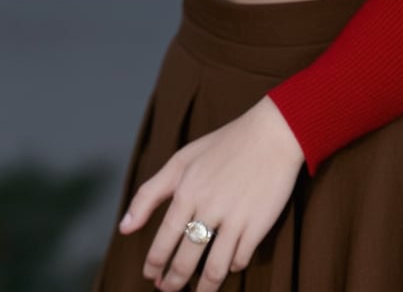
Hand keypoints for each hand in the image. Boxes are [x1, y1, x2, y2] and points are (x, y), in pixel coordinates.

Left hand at [119, 96, 304, 290]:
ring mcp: (235, 217)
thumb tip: (124, 229)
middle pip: (185, 261)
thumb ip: (150, 193)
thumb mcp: (183, 159)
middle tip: (169, 290)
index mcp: (187, 191)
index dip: (154, 264)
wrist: (273, 132)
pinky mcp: (258, 224)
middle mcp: (208, 207)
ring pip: (214, 269)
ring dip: (203, 288)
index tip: (151, 276)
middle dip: (173, 282)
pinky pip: (240, 258)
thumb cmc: (225, 143)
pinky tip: (229, 266)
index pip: (163, 241)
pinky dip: (233, 267)